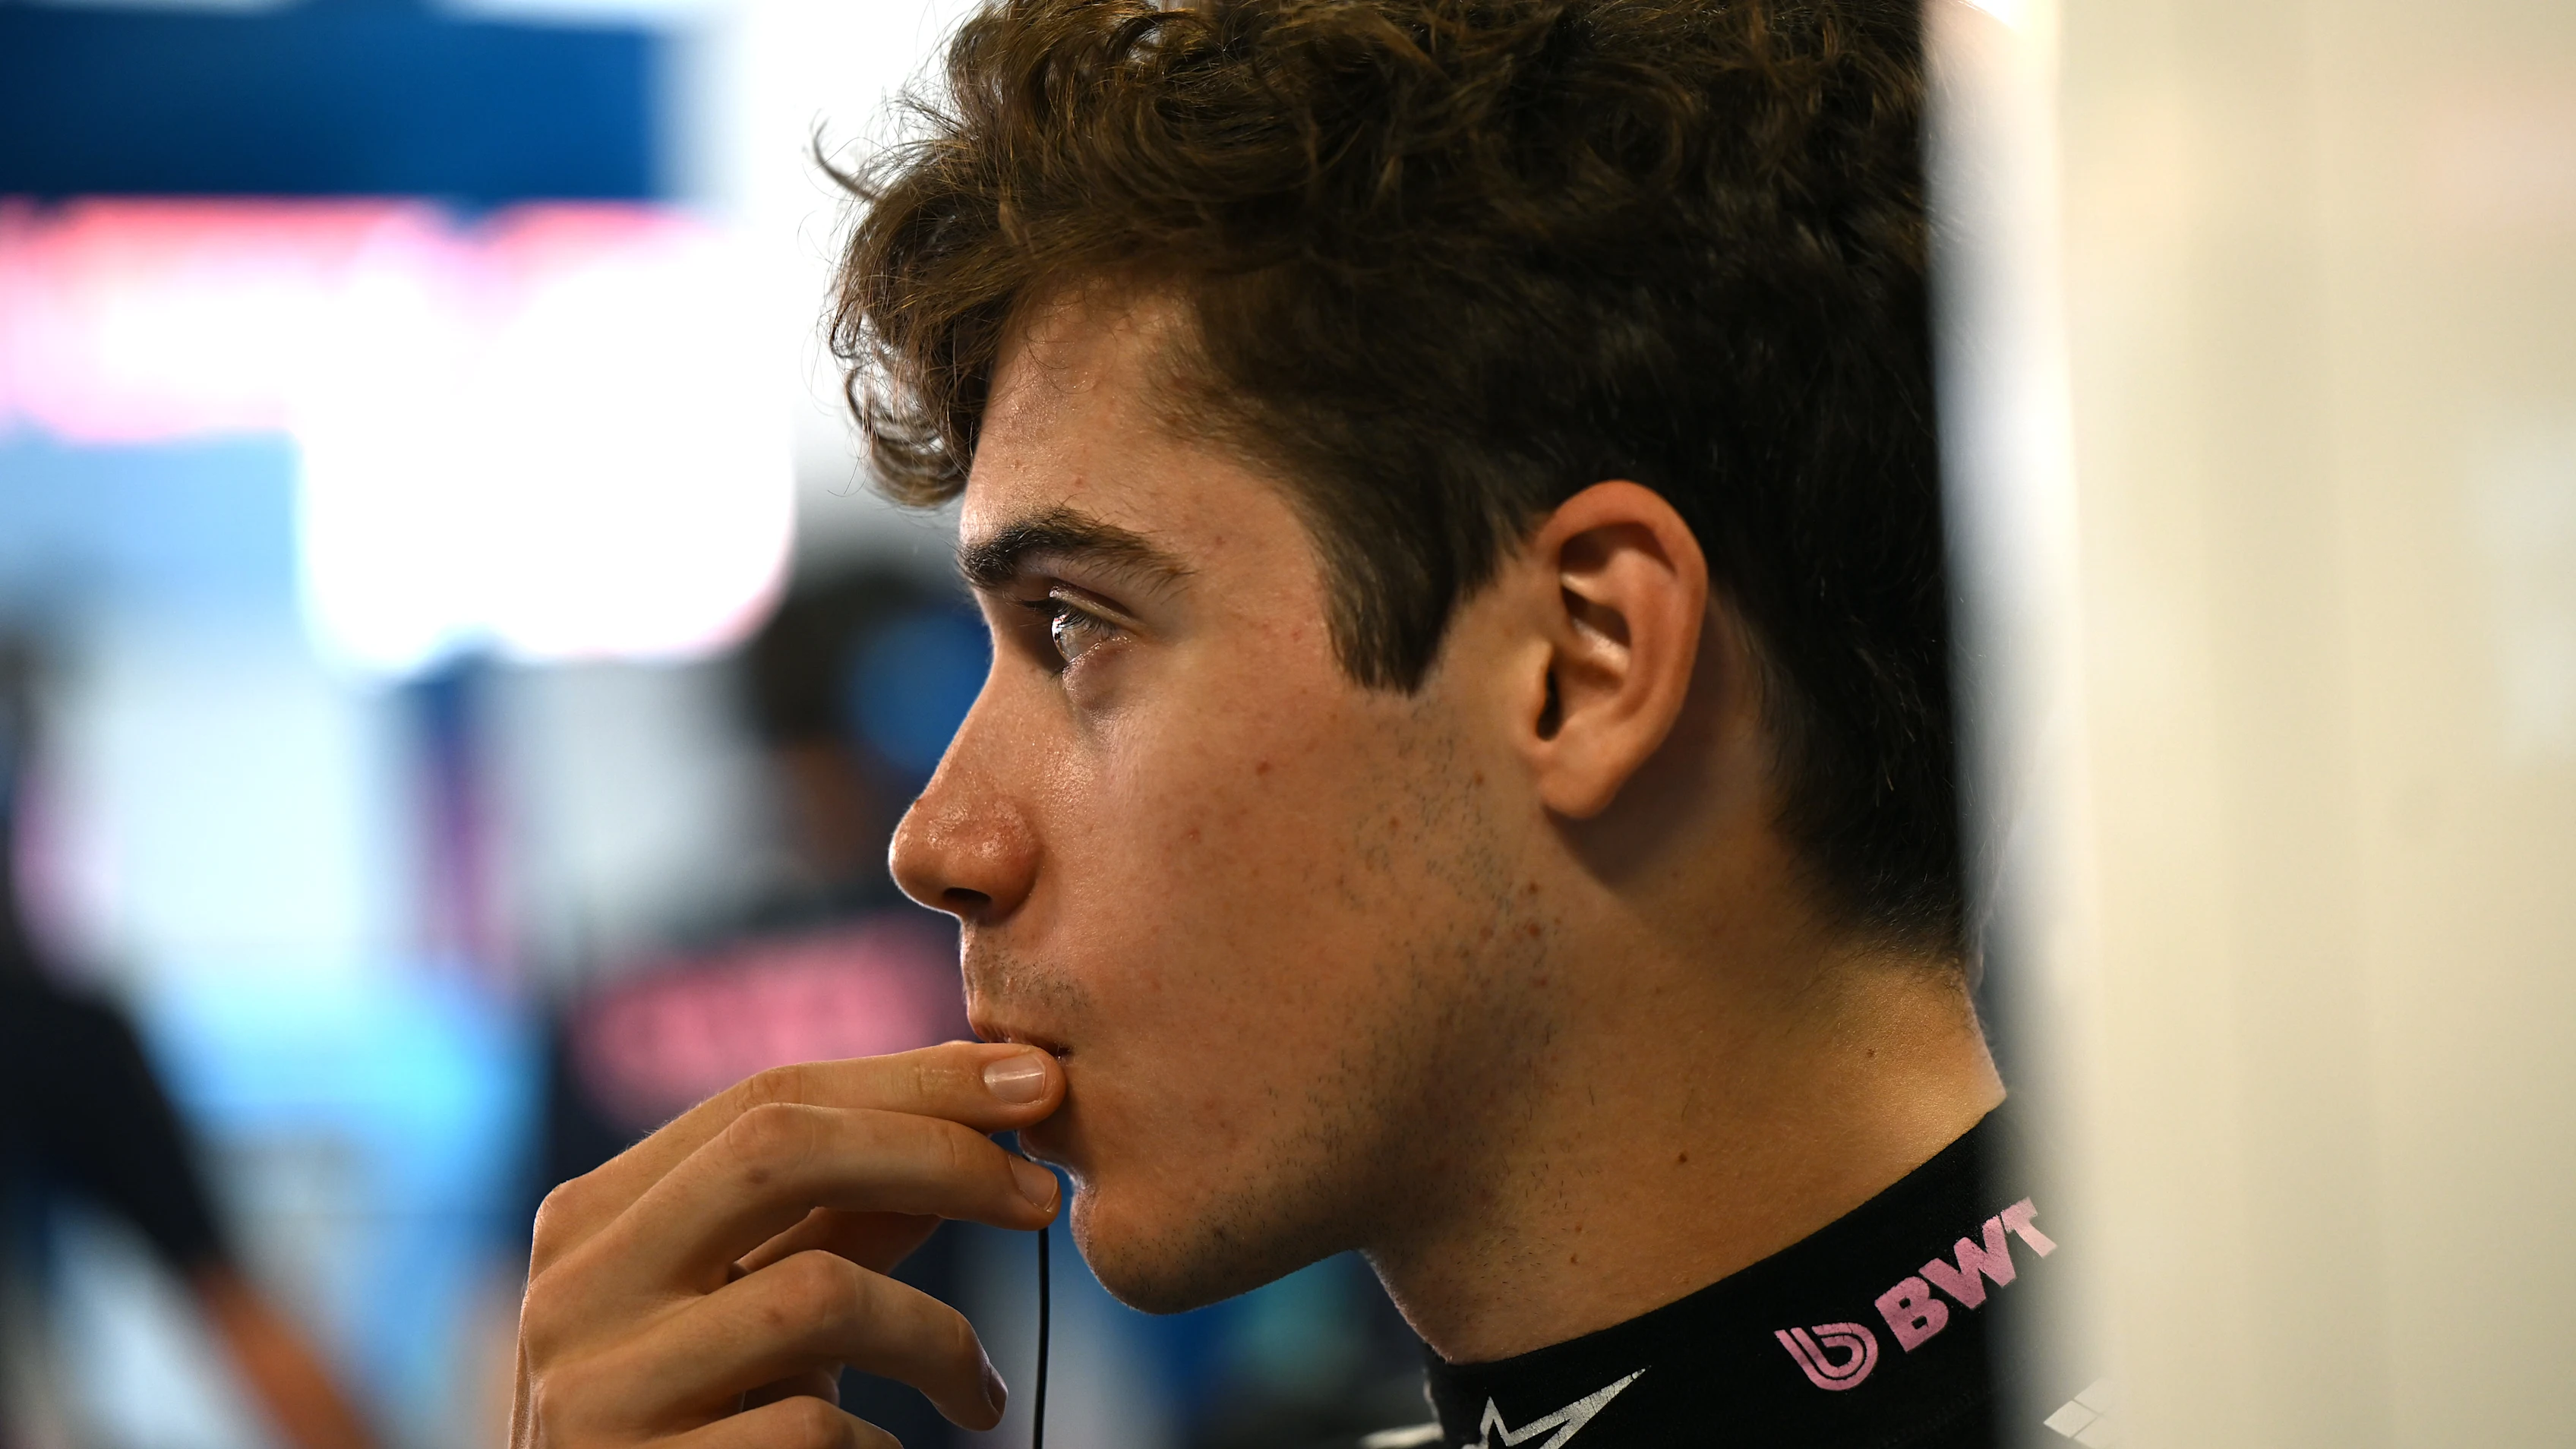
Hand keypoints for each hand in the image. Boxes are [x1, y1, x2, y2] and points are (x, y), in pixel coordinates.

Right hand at [510, 1041, 1065, 1448]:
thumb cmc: (703, 1425)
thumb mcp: (763, 1308)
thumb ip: (844, 1217)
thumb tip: (981, 1116)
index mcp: (594, 1217)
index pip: (766, 1098)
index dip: (914, 1079)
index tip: (1033, 1082)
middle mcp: (572, 1289)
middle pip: (776, 1151)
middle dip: (937, 1154)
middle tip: (1041, 1196)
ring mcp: (592, 1391)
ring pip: (814, 1295)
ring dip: (938, 1337)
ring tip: (980, 1391)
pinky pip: (810, 1428)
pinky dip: (879, 1442)